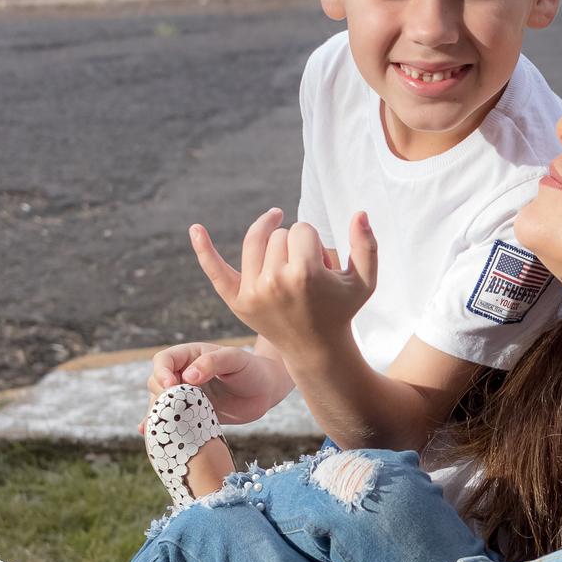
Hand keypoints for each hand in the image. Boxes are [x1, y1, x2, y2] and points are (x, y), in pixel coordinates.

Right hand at [144, 342, 290, 425]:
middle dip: (161, 395)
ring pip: (161, 403)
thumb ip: (212, 363)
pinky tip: (148, 433)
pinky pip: (172, 419)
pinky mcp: (193, 414)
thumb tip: (188, 376)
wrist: (265, 390)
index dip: (161, 372)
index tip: (170, 385)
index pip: (163, 360)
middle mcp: (183, 375)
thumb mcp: (234, 359)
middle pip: (157, 383)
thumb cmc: (251, 369)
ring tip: (159, 426)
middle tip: (174, 408)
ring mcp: (186, 396)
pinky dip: (160, 426)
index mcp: (190, 356)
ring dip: (158, 413)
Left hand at [189, 208, 376, 364]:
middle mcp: (275, 282)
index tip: (322, 269)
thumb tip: (360, 212)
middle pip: (280, 234)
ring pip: (258, 241)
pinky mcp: (238, 302)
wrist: (317, 349)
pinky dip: (204, 249)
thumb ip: (367, 245)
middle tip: (307, 277)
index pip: (303, 229)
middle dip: (295, 247)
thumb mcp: (364, 281)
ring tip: (287, 265)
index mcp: (305, 274)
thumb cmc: (341, 310)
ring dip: (273, 246)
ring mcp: (253, 292)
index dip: (316, 245)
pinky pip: (215, 269)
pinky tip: (195, 228)